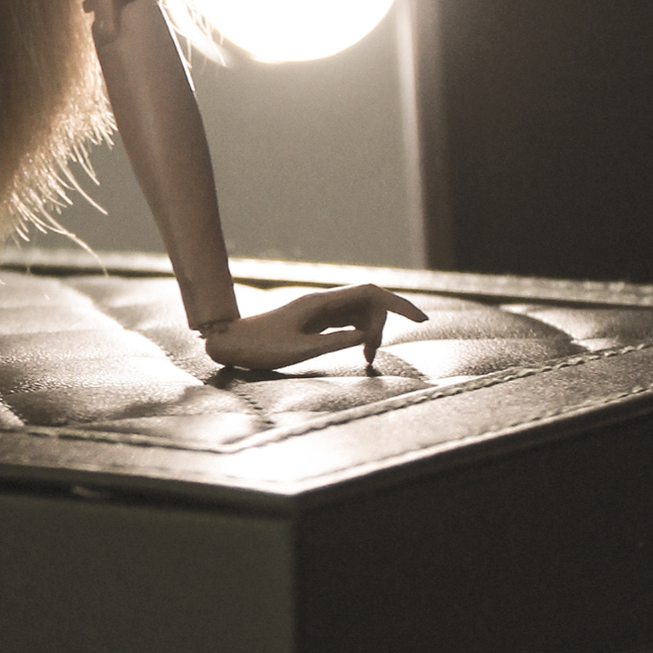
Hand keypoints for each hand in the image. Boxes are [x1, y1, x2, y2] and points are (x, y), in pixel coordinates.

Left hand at [202, 285, 427, 373]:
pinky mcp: (315, 321)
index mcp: (320, 303)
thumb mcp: (301, 350)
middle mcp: (322, 302)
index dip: (398, 303)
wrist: (232, 344)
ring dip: (372, 332)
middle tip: (372, 357)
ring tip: (367, 359)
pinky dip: (359, 334)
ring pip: (359, 313)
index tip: (421, 319)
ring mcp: (319, 311)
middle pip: (369, 303)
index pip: (370, 293)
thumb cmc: (262, 348)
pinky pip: (347, 322)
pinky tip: (360, 351)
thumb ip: (336, 342)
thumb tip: (368, 336)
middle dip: (382, 326)